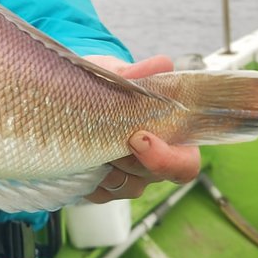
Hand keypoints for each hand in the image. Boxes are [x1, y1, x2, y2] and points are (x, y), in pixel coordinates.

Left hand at [81, 54, 201, 203]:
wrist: (71, 93)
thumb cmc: (105, 83)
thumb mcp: (116, 73)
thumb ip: (138, 74)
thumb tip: (162, 64)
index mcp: (171, 138)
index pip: (185, 164)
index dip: (167, 159)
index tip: (139, 138)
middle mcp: (153, 164)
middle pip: (149, 176)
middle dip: (124, 157)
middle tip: (101, 133)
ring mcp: (129, 179)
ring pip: (122, 186)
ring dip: (103, 165)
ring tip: (85, 138)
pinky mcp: (103, 188)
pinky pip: (97, 193)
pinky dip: (86, 176)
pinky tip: (75, 155)